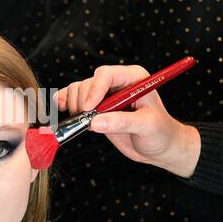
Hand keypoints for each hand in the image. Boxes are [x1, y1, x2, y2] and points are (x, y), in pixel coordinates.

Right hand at [54, 64, 193, 171]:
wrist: (160, 146)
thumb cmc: (161, 133)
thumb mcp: (147, 126)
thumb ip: (123, 122)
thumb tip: (95, 122)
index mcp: (134, 78)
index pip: (107, 75)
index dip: (94, 90)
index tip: (89, 109)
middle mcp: (117, 83)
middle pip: (88, 84)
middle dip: (83, 102)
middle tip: (87, 121)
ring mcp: (105, 95)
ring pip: (78, 91)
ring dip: (74, 106)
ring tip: (82, 122)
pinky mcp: (96, 108)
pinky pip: (73, 98)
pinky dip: (64, 102)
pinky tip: (61, 109)